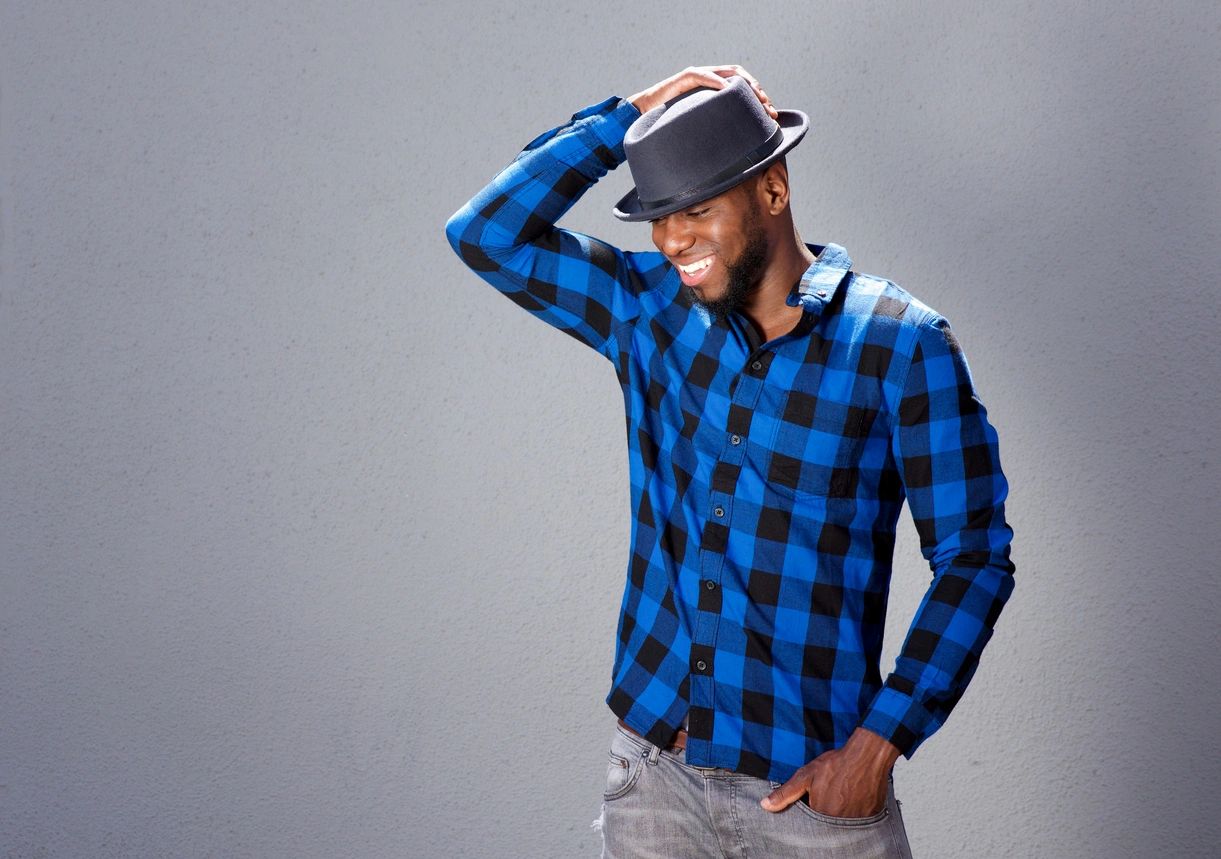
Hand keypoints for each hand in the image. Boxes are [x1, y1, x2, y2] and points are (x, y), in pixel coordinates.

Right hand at [628, 64, 778, 119]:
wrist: (645, 115)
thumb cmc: (672, 125)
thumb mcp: (701, 127)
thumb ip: (716, 130)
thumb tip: (739, 153)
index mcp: (716, 89)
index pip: (743, 86)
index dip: (759, 97)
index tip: (771, 114)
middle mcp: (710, 78)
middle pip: (741, 77)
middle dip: (757, 91)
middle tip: (768, 108)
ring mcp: (698, 75)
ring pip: (728, 73)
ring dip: (745, 84)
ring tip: (756, 97)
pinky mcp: (684, 78)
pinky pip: (704, 76)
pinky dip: (717, 82)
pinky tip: (728, 90)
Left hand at [760, 727, 899, 817]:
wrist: (866, 756)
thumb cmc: (836, 765)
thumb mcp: (805, 776)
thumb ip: (785, 793)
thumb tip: (765, 805)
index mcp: (821, 814)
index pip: (810, 825)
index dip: (811, 812)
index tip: (815, 801)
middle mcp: (840, 823)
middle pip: (827, 827)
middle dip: (825, 814)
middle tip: (830, 796)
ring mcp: (857, 821)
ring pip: (842, 825)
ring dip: (840, 814)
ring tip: (842, 796)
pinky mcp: (870, 817)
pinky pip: (858, 822)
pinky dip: (854, 813)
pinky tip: (852, 798)